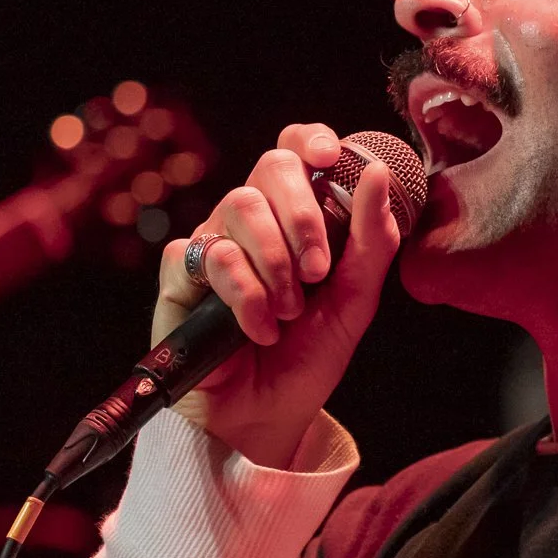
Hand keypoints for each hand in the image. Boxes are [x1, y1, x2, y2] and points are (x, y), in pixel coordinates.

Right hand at [155, 123, 402, 468]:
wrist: (267, 417)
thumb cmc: (308, 358)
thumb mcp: (354, 302)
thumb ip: (372, 241)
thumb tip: (378, 173)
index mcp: (295, 218)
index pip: (295, 151)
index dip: (310, 140)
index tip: (330, 157)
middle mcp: (251, 221)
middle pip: (269, 168)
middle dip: (302, 218)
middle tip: (319, 273)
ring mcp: (213, 243)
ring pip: (237, 207)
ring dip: (275, 264)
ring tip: (288, 313)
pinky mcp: (178, 276)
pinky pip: (207, 255)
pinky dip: (243, 296)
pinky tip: (258, 330)